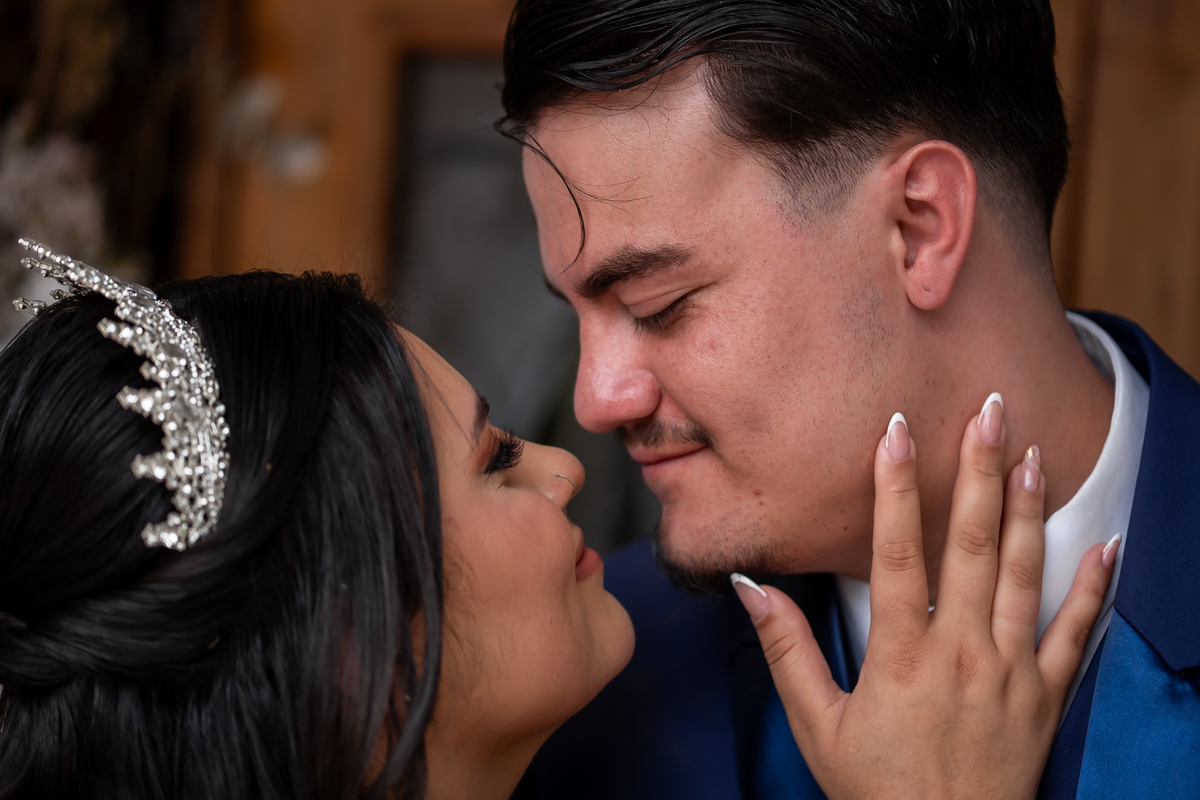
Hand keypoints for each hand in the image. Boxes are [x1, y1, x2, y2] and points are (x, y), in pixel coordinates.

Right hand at [731, 396, 1115, 799]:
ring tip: (1030, 453)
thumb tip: (752, 589)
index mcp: (902, 656)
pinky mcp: (1045, 696)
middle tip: (987, 412)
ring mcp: (1011, 671)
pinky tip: (1104, 544)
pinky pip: (1075, 634)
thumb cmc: (877, 793)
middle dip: (977, 471)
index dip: (894, 487)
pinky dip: (1091, 588)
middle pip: (971, 545)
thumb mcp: (818, 726)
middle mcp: (962, 652)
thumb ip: (785, 652)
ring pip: (1023, 575)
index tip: (896, 430)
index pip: (897, 552)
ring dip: (1027, 509)